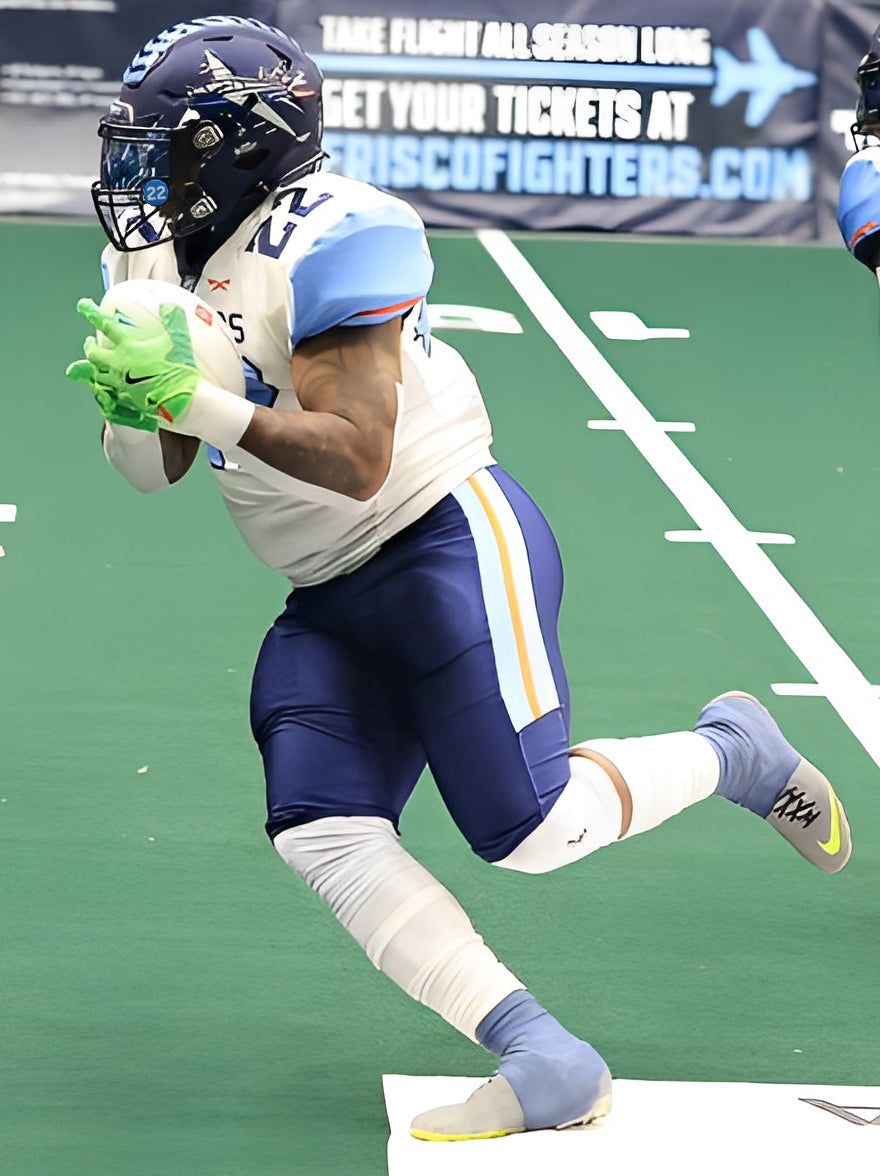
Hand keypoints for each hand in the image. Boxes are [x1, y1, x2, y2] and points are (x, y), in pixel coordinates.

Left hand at [73, 298, 198, 424]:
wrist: (182, 400)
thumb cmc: (180, 370)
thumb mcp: (179, 340)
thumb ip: (173, 321)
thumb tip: (169, 307)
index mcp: (130, 345)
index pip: (105, 325)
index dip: (92, 313)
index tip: (83, 306)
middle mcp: (120, 363)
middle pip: (94, 354)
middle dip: (89, 346)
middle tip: (89, 342)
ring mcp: (121, 383)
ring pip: (97, 375)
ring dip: (94, 369)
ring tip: (95, 366)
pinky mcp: (126, 400)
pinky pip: (109, 394)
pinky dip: (105, 390)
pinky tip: (108, 389)